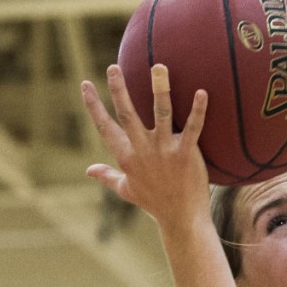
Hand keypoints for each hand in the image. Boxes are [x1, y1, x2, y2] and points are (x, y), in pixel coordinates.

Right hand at [81, 64, 209, 227]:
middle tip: (113, 67)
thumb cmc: (155, 203)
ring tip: (159, 67)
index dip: (94, 106)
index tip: (85, 84)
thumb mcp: (127, 190)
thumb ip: (107, 176)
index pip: (105, 127)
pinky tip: (202, 91)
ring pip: (161, 114)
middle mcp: (143, 150)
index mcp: (126, 157)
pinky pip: (194, 128)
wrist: (182, 219)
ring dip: (160, 90)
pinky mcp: (186, 154)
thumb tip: (89, 170)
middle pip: (128, 114)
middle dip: (119, 90)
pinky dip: (198, 110)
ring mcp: (165, 151)